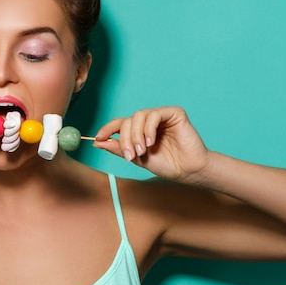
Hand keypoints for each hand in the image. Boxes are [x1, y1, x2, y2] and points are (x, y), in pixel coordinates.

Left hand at [93, 106, 210, 182]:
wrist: (188, 171)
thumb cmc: (166, 165)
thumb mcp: (137, 158)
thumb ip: (118, 149)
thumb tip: (97, 142)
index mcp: (139, 130)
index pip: (119, 124)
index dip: (107, 129)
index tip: (98, 138)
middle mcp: (148, 121)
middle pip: (128, 121)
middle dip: (125, 139)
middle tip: (129, 155)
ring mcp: (161, 115)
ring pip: (139, 116)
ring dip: (136, 135)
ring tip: (142, 151)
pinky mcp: (174, 113)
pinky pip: (154, 115)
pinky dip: (149, 129)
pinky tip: (151, 142)